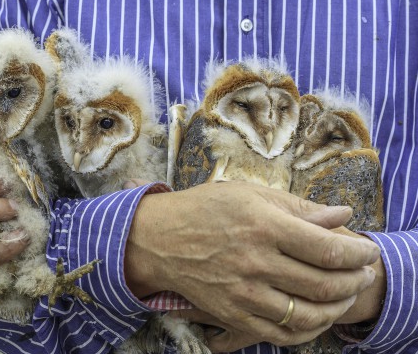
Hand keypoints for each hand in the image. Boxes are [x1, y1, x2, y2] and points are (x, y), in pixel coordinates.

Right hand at [125, 181, 379, 349]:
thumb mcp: (251, 195)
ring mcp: (242, 292)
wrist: (160, 238)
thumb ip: (299, 208)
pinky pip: (280, 334)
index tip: (369, 252)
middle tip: (364, 273)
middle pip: (324, 284)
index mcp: (264, 226)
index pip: (329, 250)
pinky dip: (308, 330)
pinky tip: (317, 317)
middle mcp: (255, 262)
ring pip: (307, 314)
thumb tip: (342, 216)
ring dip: (337, 309)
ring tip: (346, 296)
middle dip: (356, 281)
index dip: (359, 254)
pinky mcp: (232, 313)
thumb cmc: (206, 209)